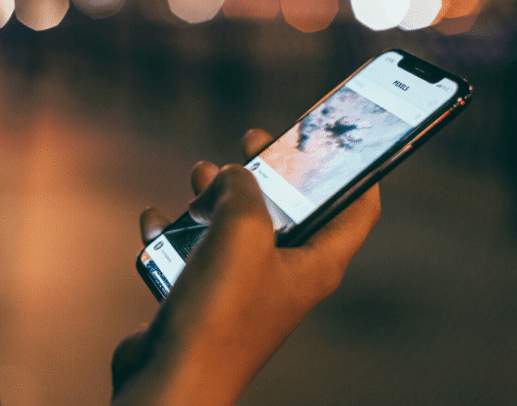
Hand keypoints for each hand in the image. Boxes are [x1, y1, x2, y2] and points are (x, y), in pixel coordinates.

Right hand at [112, 129, 380, 404]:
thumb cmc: (219, 312)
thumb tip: (230, 176)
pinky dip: (177, 230)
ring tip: (198, 173)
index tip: (338, 136)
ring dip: (217, 195)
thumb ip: (244, 187)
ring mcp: (244, 288)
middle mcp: (284, 274)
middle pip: (290, 208)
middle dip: (270, 169)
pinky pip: (195, 251)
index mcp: (316, 262)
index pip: (358, 208)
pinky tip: (158, 218)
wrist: (170, 379)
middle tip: (252, 140)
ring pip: (237, 225)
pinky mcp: (206, 297)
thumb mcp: (243, 231)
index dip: (357, 169)